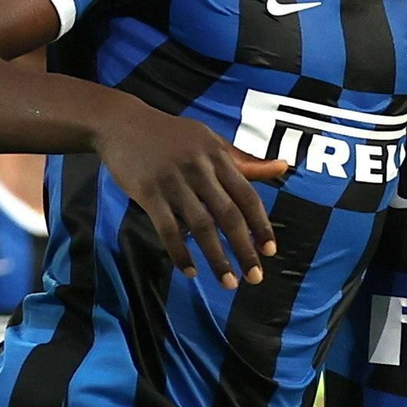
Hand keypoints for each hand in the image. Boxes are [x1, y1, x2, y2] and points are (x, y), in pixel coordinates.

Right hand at [94, 98, 287, 288]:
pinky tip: (191, 271)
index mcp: (218, 156)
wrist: (122, 122)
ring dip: (217, 258)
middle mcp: (199, 168)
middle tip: (256, 278)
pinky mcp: (148, 193)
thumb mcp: (211, 141)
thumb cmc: (172, 135)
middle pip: (228, 215)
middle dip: (244, 249)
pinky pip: (167, 229)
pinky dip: (180, 253)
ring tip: (229, 283)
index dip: (261, 225)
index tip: (270, 251)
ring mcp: (173, 182)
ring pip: (201, 227)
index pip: (247, 196)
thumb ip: (245, 160)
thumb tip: (284, 167)